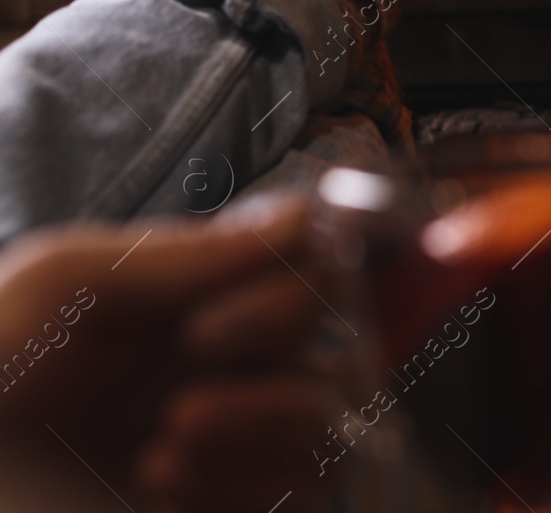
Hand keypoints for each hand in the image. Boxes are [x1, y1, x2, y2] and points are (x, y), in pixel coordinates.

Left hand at [0, 199, 347, 511]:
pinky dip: (258, 481)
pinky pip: (319, 486)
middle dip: (284, 321)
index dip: (298, 259)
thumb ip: (172, 252)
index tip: (216, 297)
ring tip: (166, 440)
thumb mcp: (55, 291)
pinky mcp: (243, 505)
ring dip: (271, 414)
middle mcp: (226, 366)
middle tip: (199, 345)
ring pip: (340, 409)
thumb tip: (298, 216)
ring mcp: (238, 445)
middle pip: (344, 319)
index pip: (309, 249)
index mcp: (188, 297)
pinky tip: (163, 483)